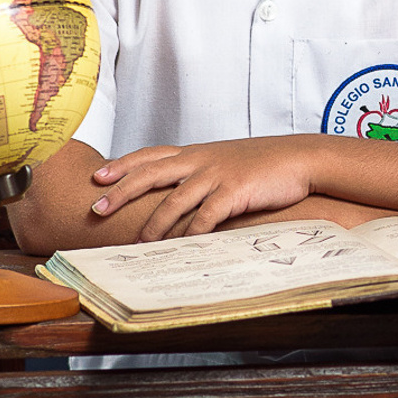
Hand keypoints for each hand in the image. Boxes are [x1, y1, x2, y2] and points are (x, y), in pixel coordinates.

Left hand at [91, 137, 322, 239]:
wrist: (299, 157)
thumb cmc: (263, 163)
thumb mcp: (225, 160)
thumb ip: (200, 171)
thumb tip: (178, 191)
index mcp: (196, 152)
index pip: (150, 155)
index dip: (123, 166)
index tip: (98, 177)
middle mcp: (200, 160)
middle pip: (151, 173)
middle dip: (121, 192)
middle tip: (97, 209)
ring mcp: (217, 174)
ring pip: (175, 199)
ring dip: (154, 222)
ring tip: (137, 241)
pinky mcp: (235, 191)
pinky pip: (206, 215)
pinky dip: (191, 232)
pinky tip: (180, 246)